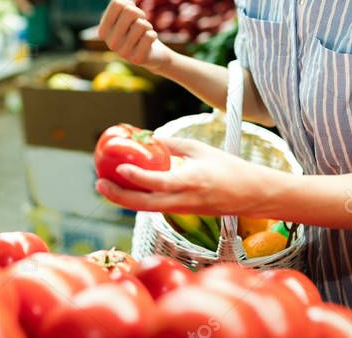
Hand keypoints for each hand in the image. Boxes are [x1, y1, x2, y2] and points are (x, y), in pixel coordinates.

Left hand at [95, 136, 274, 216]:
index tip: (119, 167)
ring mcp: (183, 210)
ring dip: (124, 200)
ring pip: (147, 209)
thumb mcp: (200, 149)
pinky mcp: (183, 214)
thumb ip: (173, 145)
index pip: (157, 182)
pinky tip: (127, 190)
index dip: (136, 177)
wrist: (252, 195)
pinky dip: (138, 200)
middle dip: (118, 197)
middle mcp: (184, 200)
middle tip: (99, 183)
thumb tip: (148, 137)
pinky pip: (156, 208)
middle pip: (144, 204)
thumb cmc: (228, 168)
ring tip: (105, 186)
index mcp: (190, 181)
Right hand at [97, 0, 171, 72]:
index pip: (117, 3)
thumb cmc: (136, 30)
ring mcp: (122, 53)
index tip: (132, 15)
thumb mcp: (127, 13)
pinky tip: (148, 43)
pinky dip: (153, 35)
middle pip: (130, 12)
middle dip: (141, 15)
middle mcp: (109, 43)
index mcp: (102, 30)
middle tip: (141, 24)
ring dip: (147, 26)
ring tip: (144, 34)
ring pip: (142, 24)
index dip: (130, 5)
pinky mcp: (137, 59)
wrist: (151, 53)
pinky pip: (150, 36)